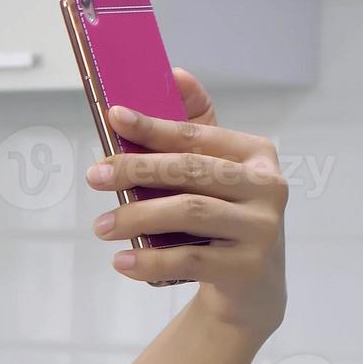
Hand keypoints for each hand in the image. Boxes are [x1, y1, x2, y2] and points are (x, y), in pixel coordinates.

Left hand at [85, 68, 287, 339]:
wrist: (251, 289)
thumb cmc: (222, 219)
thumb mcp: (213, 173)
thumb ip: (194, 129)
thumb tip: (174, 74)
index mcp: (256, 154)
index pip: (197, 135)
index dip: (154, 126)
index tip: (113, 117)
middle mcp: (268, 187)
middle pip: (191, 171)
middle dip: (137, 170)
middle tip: (94, 176)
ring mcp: (262, 228)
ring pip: (190, 213)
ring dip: (137, 217)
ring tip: (101, 225)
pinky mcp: (249, 268)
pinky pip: (190, 260)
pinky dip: (150, 262)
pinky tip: (121, 262)